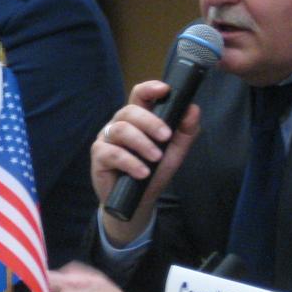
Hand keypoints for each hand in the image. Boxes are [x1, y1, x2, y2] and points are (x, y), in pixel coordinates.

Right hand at [91, 80, 200, 245]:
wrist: (138, 203)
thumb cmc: (154, 173)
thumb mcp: (174, 153)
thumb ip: (185, 132)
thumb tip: (193, 109)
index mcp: (138, 119)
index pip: (139, 95)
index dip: (150, 88)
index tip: (165, 89)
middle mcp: (120, 124)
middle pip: (130, 110)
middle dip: (150, 122)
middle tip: (166, 137)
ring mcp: (107, 139)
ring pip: (120, 129)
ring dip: (141, 143)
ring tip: (155, 159)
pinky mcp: (98, 156)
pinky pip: (112, 153)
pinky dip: (130, 162)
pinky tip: (142, 173)